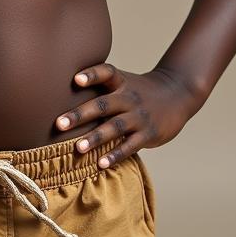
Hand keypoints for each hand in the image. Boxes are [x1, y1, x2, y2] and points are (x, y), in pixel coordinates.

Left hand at [54, 62, 201, 168]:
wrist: (176, 94)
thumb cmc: (138, 90)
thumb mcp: (122, 80)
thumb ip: (99, 85)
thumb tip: (61, 90)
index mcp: (121, 82)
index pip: (106, 72)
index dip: (92, 74)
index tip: (75, 79)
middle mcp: (129, 97)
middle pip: (103, 104)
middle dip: (80, 114)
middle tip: (59, 123)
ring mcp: (139, 116)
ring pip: (115, 127)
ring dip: (95, 138)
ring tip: (78, 148)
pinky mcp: (148, 133)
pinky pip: (130, 145)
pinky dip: (115, 155)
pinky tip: (101, 164)